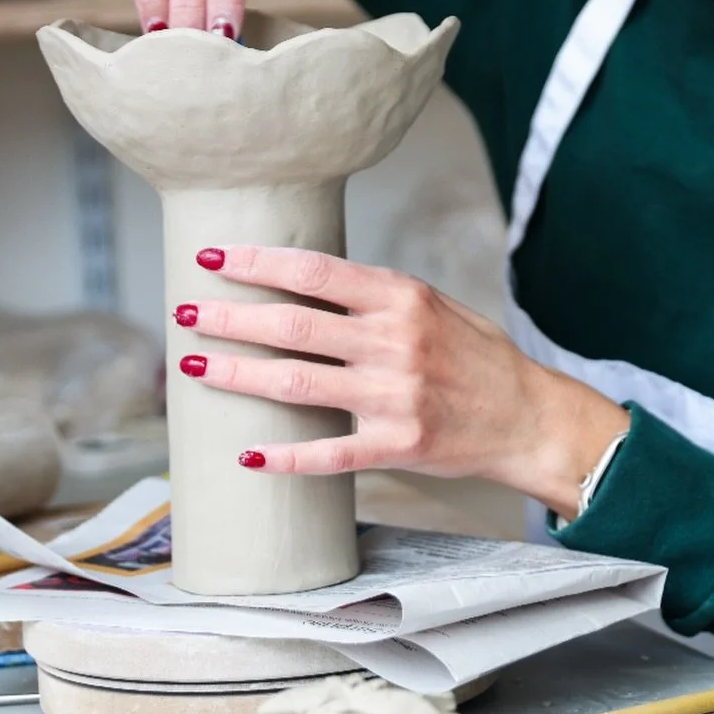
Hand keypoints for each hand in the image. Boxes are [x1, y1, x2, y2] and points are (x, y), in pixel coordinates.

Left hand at [175, 246, 631, 520]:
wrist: (528, 417)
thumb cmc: (475, 357)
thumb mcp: (433, 306)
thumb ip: (374, 297)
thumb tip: (301, 282)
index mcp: (402, 298)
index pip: (313, 272)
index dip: (256, 263)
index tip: (213, 257)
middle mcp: (395, 342)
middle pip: (292, 325)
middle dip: (229, 316)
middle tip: (185, 311)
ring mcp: (394, 397)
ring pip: (296, 384)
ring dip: (238, 374)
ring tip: (195, 366)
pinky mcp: (397, 446)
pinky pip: (328, 454)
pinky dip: (284, 456)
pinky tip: (247, 454)